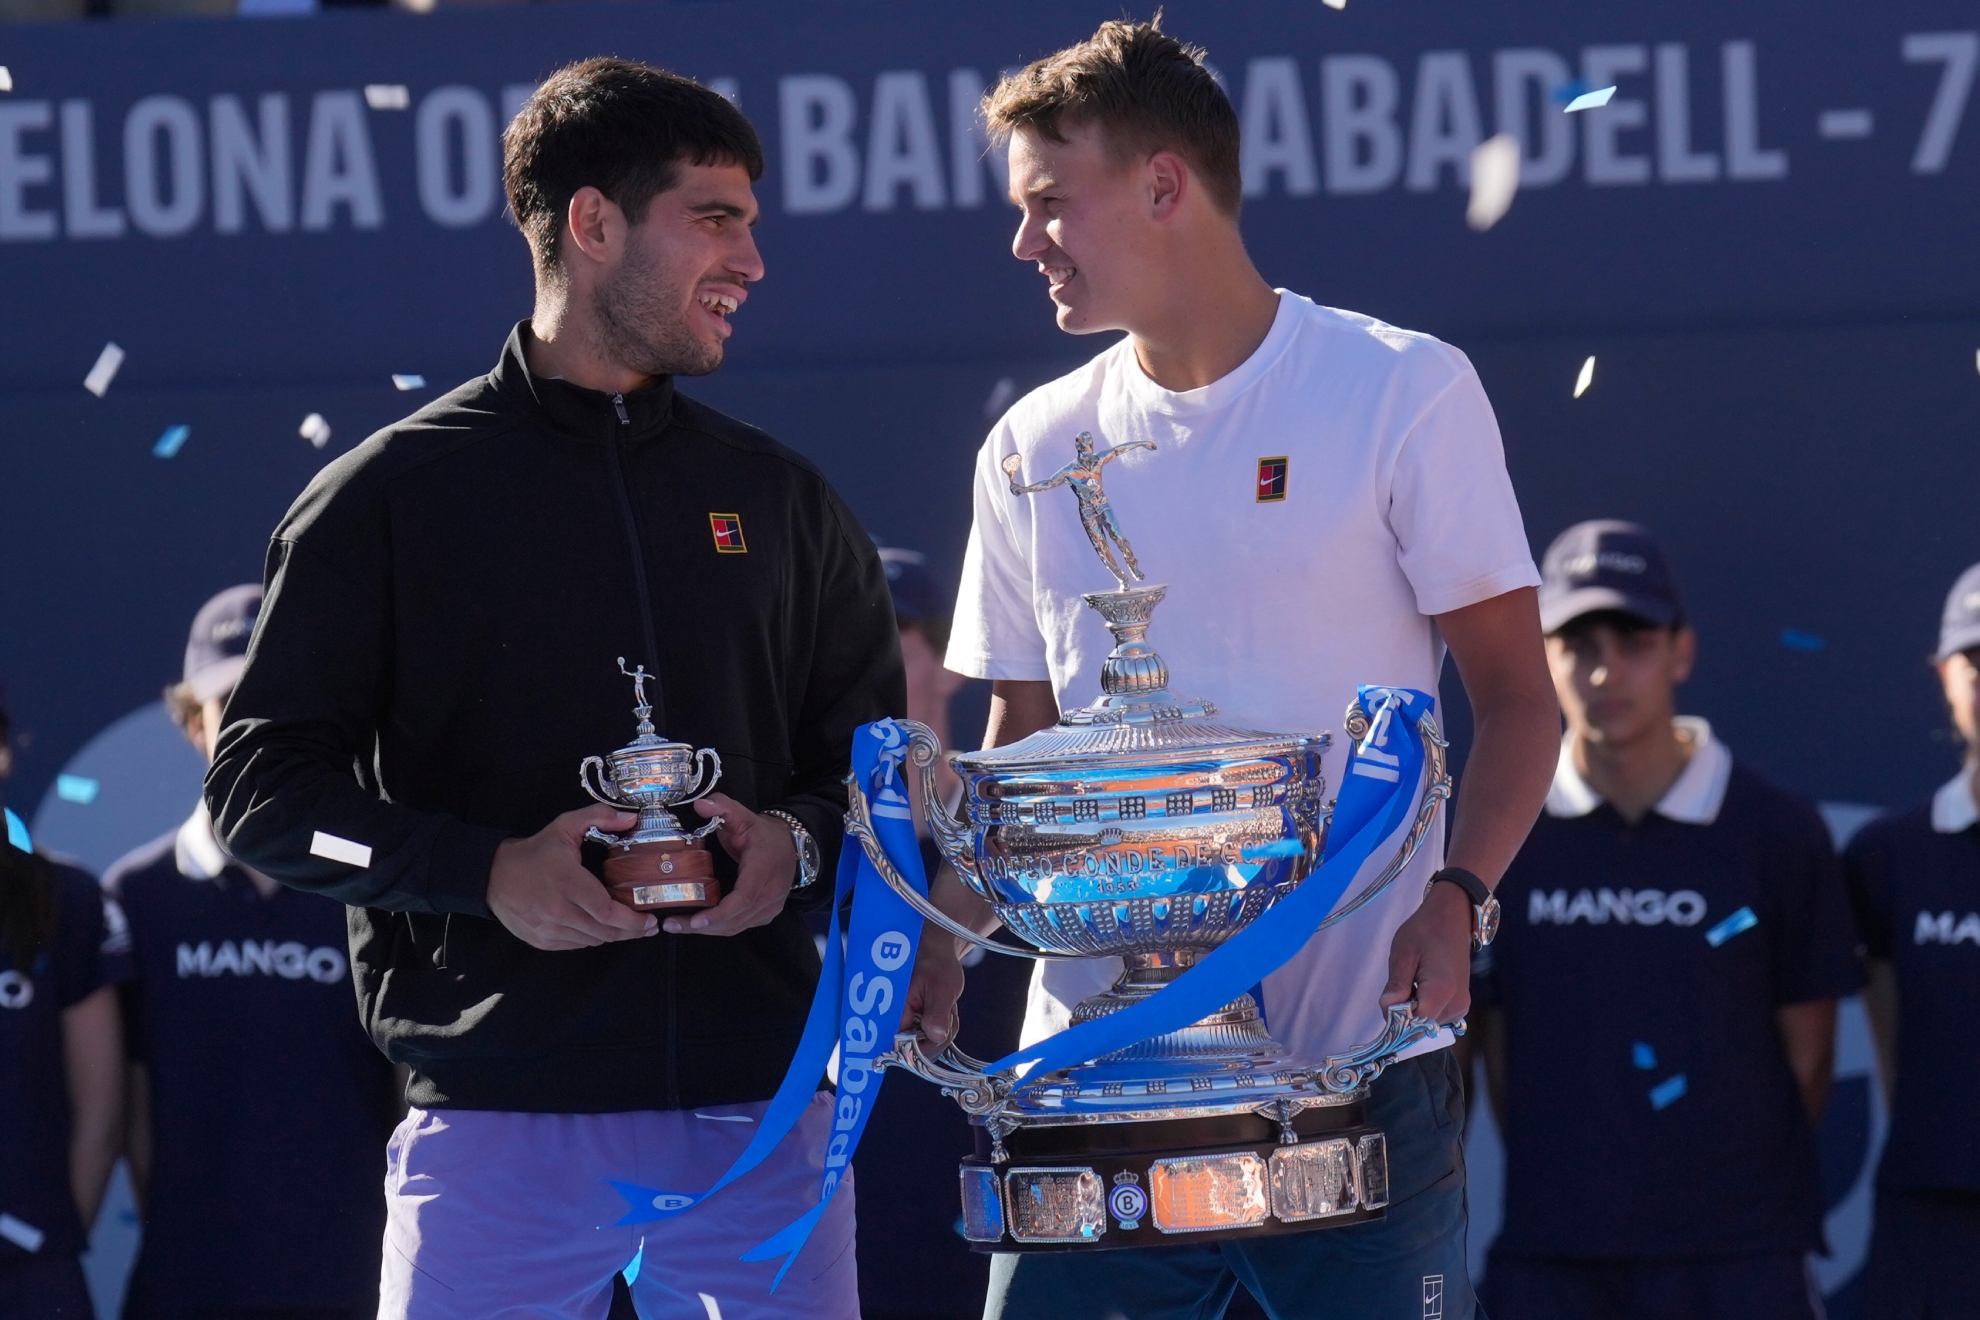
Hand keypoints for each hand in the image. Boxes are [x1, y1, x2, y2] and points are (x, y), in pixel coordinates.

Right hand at [488, 805, 656, 949]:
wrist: (492, 875)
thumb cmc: (533, 852)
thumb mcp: (565, 826)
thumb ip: (599, 817)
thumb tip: (631, 819)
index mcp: (569, 884)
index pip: (609, 913)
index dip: (633, 921)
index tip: (651, 920)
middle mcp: (559, 912)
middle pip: (605, 932)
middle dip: (631, 932)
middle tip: (647, 926)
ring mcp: (549, 930)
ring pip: (592, 940)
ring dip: (611, 935)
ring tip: (625, 926)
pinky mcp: (541, 941)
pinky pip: (576, 945)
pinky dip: (591, 938)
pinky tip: (598, 927)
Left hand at [669, 793, 797, 934]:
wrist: (789, 845)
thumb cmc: (762, 833)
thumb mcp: (743, 816)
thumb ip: (723, 807)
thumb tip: (700, 805)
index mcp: (763, 868)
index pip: (744, 897)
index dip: (720, 913)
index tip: (697, 920)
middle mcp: (771, 893)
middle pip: (735, 919)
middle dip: (702, 926)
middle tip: (672, 925)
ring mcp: (770, 907)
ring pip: (737, 927)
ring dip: (707, 930)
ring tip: (678, 926)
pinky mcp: (766, 914)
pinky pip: (740, 926)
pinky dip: (718, 928)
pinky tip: (698, 924)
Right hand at [900, 937, 964, 1047]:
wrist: (937, 954)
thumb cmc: (936, 965)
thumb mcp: (941, 989)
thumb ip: (937, 1014)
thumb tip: (935, 1037)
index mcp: (893, 1011)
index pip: (900, 1045)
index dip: (921, 1047)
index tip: (939, 1034)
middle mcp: (894, 1022)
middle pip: (914, 1051)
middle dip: (937, 1038)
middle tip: (947, 1014)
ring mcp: (905, 1025)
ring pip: (925, 1047)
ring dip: (943, 1031)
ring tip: (946, 1008)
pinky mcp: (914, 1026)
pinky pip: (930, 1040)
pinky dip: (943, 1029)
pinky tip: (945, 1012)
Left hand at [1380, 880, 1474, 1024]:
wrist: (1451, 917)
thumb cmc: (1425, 931)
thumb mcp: (1403, 955)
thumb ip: (1396, 987)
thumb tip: (1387, 1012)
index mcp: (1442, 992)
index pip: (1414, 1025)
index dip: (1396, 1018)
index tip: (1388, 1001)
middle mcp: (1456, 1005)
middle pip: (1421, 1026)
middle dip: (1404, 1014)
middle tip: (1400, 985)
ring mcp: (1461, 1006)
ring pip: (1427, 1024)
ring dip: (1414, 1010)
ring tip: (1412, 982)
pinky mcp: (1460, 1004)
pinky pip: (1436, 1017)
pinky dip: (1423, 1008)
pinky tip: (1420, 987)